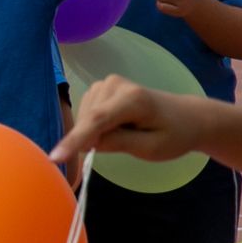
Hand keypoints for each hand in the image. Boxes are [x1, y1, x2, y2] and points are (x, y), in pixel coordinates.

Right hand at [50, 75, 209, 166]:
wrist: (187, 117)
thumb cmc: (174, 135)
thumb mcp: (152, 148)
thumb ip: (118, 144)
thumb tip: (86, 143)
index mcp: (132, 99)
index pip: (96, 120)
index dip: (74, 140)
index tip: (54, 158)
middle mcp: (114, 85)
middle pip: (88, 121)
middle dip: (95, 140)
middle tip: (128, 144)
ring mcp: (105, 83)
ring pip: (85, 119)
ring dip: (96, 133)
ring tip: (127, 133)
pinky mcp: (100, 88)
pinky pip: (87, 115)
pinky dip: (95, 127)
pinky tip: (118, 127)